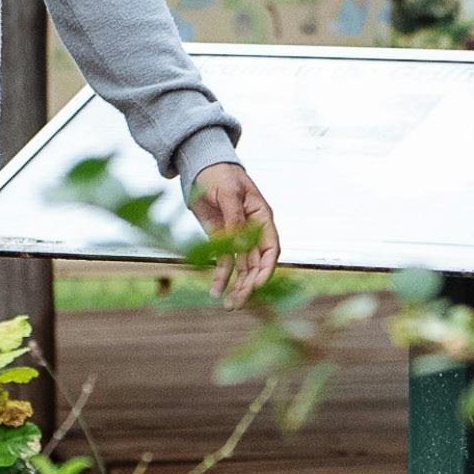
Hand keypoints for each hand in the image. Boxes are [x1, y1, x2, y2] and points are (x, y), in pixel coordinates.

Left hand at [189, 160, 279, 305]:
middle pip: (256, 264)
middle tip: (238, 303)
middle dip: (249, 285)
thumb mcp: (229, 193)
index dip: (267, 268)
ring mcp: (236, 237)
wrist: (201, 167)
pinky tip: (215, 291)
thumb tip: (241, 245)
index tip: (258, 284)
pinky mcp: (220, 240)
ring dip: (237, 287)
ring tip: (229, 306)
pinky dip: (221, 277)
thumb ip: (235, 220)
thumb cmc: (221, 174)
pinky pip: (223, 262)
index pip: (271, 248)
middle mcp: (252, 232)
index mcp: (262, 218)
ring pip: (242, 268)